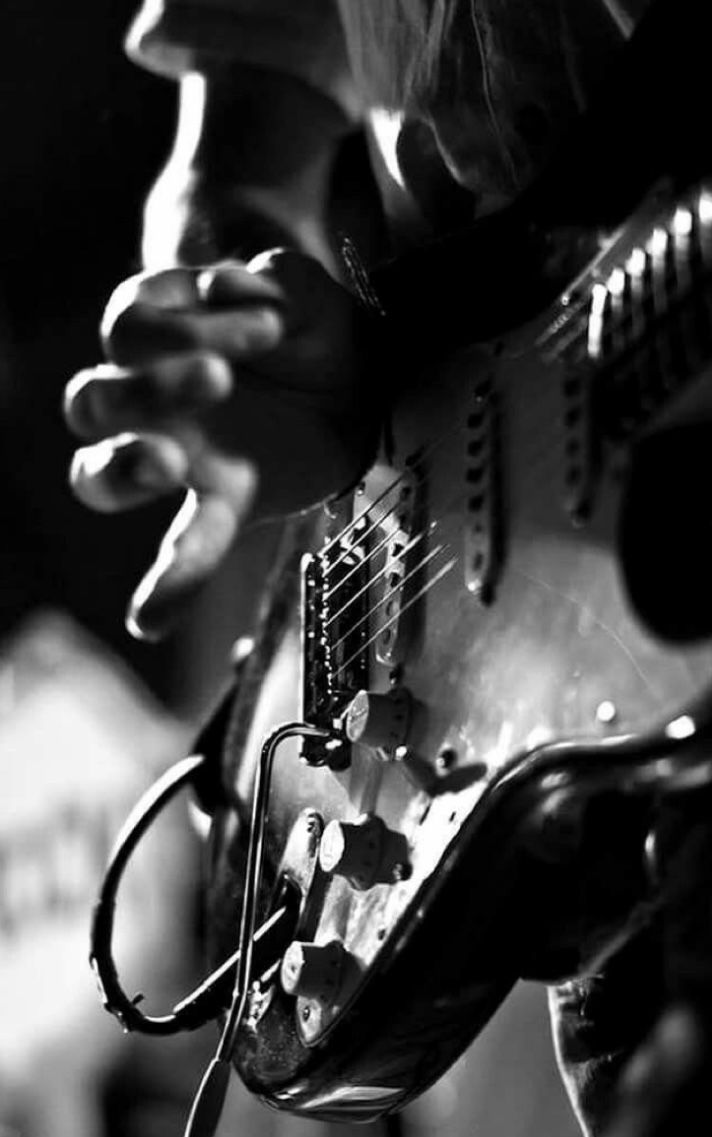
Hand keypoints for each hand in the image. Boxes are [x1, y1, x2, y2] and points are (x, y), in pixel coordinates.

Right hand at [64, 250, 378, 638]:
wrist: (370, 386)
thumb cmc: (320, 333)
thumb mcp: (310, 291)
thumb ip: (276, 278)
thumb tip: (230, 288)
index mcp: (164, 336)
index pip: (130, 326)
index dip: (186, 324)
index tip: (268, 325)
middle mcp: (153, 400)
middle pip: (91, 402)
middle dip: (145, 389)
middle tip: (220, 380)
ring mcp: (180, 459)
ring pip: (97, 475)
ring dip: (124, 470)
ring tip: (169, 465)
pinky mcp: (223, 505)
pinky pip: (181, 551)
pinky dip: (167, 586)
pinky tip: (151, 619)